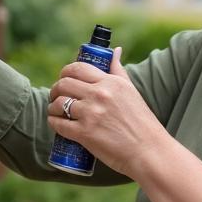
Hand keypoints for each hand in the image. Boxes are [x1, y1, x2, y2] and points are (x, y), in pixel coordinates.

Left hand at [46, 47, 173, 179]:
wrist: (149, 152)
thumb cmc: (142, 123)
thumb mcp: (131, 91)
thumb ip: (119, 70)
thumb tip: (114, 50)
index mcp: (110, 82)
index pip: (78, 68)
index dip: (65, 73)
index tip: (64, 80)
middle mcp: (99, 94)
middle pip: (63, 84)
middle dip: (56, 89)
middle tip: (57, 96)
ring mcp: (91, 114)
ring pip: (58, 103)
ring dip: (53, 107)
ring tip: (56, 111)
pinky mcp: (84, 133)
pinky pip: (58, 124)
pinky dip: (54, 122)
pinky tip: (56, 123)